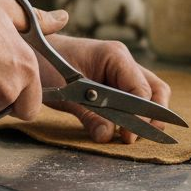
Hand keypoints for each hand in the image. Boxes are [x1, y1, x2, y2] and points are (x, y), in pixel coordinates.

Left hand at [39, 34, 171, 143]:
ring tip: (130, 136)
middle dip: (153, 116)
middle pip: (156, 90)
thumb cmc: (47, 64)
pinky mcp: (116, 82)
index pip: (142, 89)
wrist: (34, 52)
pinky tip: (123, 128)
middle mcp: (124, 62)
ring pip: (151, 94)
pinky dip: (134, 114)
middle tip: (135, 138)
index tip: (128, 136)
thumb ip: (88, 114)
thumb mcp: (64, 93)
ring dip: (146, 116)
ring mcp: (123, 71)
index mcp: (115, 56)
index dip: (140, 116)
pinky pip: (135, 99)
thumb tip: (108, 135)